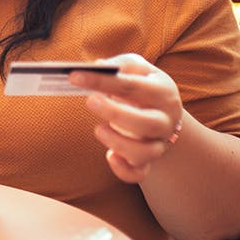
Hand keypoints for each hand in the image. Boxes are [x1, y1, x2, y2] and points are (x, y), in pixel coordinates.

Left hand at [69, 54, 183, 183]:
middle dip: (115, 113)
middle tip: (90, 101)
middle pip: (146, 123)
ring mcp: (158, 143)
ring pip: (144, 153)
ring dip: (118, 143)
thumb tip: (98, 67)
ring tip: (99, 129)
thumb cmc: (142, 85)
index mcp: (163, 92)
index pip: (132, 85)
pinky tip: (110, 157)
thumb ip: (119, 65)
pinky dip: (123, 171)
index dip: (102, 80)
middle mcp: (165, 120)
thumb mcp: (136, 68)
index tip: (74, 76)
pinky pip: (139, 174)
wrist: (162, 113)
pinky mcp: (148, 162)